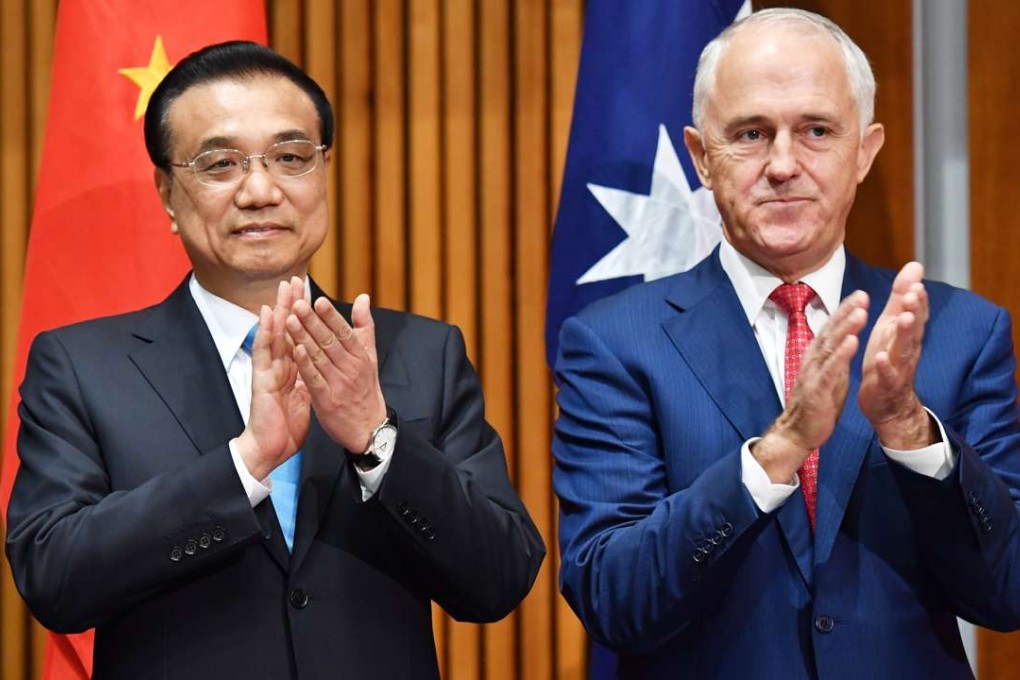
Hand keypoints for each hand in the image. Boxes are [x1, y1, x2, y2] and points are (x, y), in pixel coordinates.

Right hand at [236, 281, 311, 480]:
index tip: (311, 295)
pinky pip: (264, 352)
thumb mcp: (305, 397)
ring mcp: (268, 371)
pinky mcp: (261, 380)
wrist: (272, 449)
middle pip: (286, 330)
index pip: (299, 337)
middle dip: (292, 305)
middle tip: (295, 279)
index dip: (305, 317)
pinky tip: (268, 314)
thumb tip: (317, 366)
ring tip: (282, 287)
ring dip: (279, 310)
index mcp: (291, 370)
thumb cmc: (286, 425)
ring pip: (274, 334)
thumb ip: (309, 378)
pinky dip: (266, 331)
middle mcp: (279, 366)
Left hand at [284, 277, 386, 452]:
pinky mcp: (327, 399)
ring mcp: (339, 383)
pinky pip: (314, 379)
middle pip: (329, 341)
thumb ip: (364, 325)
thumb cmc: (366, 388)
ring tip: (289, 321)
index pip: (344, 331)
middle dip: (312, 322)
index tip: (317, 300)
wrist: (368, 428)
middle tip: (297, 305)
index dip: (331, 316)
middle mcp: (351, 367)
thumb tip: (362, 297)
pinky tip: (295, 350)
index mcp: (361, 355)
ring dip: (304, 338)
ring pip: (319, 357)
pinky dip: (305, 364)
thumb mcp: (370, 355)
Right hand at [752, 290, 868, 482]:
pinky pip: (830, 370)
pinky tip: (852, 341)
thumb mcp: (828, 375)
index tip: (860, 295)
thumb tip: (845, 338)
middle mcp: (813, 361)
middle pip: (830, 332)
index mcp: (817, 357)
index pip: (831, 330)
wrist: (798, 432)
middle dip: (846, 312)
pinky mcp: (817, 390)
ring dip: (845, 327)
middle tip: (862, 295)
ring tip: (860, 312)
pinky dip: (841, 354)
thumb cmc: (816, 404)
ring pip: (830, 346)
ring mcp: (813, 374)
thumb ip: (835, 357)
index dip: (844, 311)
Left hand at [858, 261, 935, 448]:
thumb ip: (901, 298)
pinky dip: (885, 367)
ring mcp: (898, 368)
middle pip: (912, 328)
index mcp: (904, 334)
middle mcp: (906, 349)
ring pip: (904, 350)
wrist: (888, 404)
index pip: (914, 313)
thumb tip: (915, 266)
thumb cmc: (887, 359)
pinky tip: (879, 357)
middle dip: (914, 310)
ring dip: (904, 334)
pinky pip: (887, 376)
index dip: (916, 298)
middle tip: (913, 293)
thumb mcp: (891, 326)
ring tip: (902, 318)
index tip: (915, 281)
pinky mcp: (886, 386)